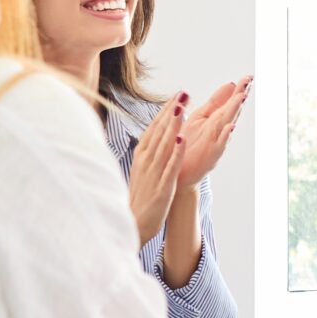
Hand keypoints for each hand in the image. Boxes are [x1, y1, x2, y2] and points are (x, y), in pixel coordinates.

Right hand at [125, 93, 187, 240]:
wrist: (132, 225)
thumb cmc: (139, 196)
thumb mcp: (142, 169)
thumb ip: (149, 152)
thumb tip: (155, 136)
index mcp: (141, 155)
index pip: (155, 127)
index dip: (166, 110)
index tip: (177, 95)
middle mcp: (146, 160)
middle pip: (160, 131)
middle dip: (172, 111)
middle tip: (184, 93)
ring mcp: (154, 173)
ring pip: (165, 144)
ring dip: (174, 125)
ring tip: (183, 107)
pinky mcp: (162, 186)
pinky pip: (170, 166)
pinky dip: (176, 152)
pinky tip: (182, 138)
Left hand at [177, 78, 250, 188]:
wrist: (178, 172)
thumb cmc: (188, 144)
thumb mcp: (201, 118)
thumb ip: (215, 103)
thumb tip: (230, 84)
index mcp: (213, 119)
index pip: (228, 101)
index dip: (237, 89)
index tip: (248, 77)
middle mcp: (217, 129)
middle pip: (230, 110)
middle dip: (239, 96)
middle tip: (249, 83)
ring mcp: (215, 142)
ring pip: (227, 124)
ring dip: (234, 112)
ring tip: (241, 98)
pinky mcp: (210, 157)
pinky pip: (219, 145)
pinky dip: (225, 137)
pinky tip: (231, 127)